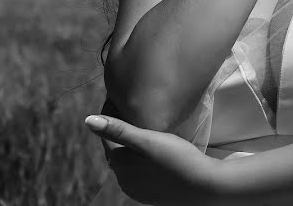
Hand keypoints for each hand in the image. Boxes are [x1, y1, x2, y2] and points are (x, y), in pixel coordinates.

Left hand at [85, 114, 219, 204]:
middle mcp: (123, 179)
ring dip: (132, 147)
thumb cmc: (177, 158)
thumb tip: (87, 120)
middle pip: (118, 149)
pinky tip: (153, 153)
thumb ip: (119, 129)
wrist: (205, 185)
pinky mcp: (150, 194)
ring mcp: (136, 189)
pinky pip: (140, 172)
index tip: (118, 98)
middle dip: (121, 132)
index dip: (111, 116)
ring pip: (129, 162)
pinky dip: (142, 160)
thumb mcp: (148, 139)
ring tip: (144, 128)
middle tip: (132, 109)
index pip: (107, 135)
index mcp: (119, 163)